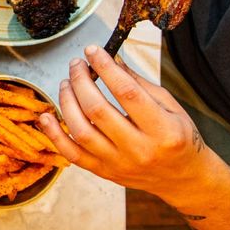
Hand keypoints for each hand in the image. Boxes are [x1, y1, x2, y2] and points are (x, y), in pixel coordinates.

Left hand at [39, 45, 206, 196]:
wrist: (184, 178)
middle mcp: (140, 149)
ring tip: (65, 83)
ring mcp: (119, 164)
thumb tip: (110, 59)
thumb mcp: (170, 106)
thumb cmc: (178, 137)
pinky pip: (72, 155)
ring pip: (81, 131)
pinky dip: (55, 135)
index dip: (105, 68)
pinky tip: (46, 117)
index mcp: (163, 130)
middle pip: (98, 110)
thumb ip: (138, 83)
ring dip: (67, 102)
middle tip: (76, 64)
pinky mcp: (104, 173)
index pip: (127, 92)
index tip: (92, 51)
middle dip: (81, 81)